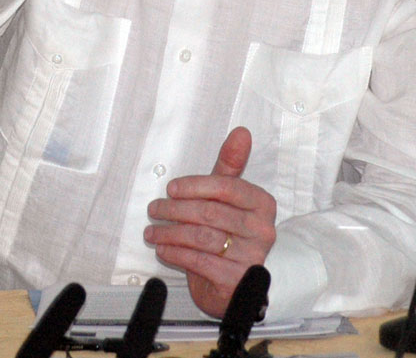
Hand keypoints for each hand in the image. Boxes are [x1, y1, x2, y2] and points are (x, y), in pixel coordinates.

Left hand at [144, 127, 276, 317]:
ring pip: (202, 237)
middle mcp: (262, 229)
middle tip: (154, 209)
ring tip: (152, 231)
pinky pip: (199, 262)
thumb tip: (241, 132)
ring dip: (170, 233)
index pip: (227, 188)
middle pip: (210, 212)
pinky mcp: (236, 280)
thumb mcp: (228, 197)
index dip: (195, 186)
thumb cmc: (229, 232)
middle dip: (176, 210)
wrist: (233, 283)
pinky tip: (163, 249)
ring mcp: (251, 256)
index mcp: (262, 203)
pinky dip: (176, 254)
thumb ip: (230, 165)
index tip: (171, 188)